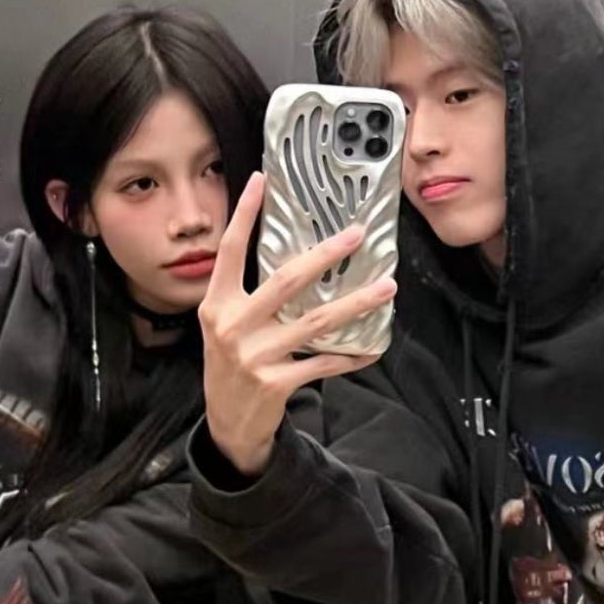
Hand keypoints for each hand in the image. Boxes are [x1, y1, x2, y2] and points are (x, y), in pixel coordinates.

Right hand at [198, 172, 394, 475]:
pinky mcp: (275, 383)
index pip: (230, 251)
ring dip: (356, 303)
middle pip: (285, 280)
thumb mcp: (225, 325)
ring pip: (315, 322)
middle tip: (356, 235)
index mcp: (216, 304)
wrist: (227, 423)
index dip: (244, 215)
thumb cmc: (231, 363)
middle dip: (324, 255)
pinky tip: (373, 347)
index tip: (261, 179)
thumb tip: (297, 256)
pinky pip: (322, 363)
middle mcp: (231, 326)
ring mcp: (254, 356)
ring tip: (387, 287)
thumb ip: (248, 294)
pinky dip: (350, 355)